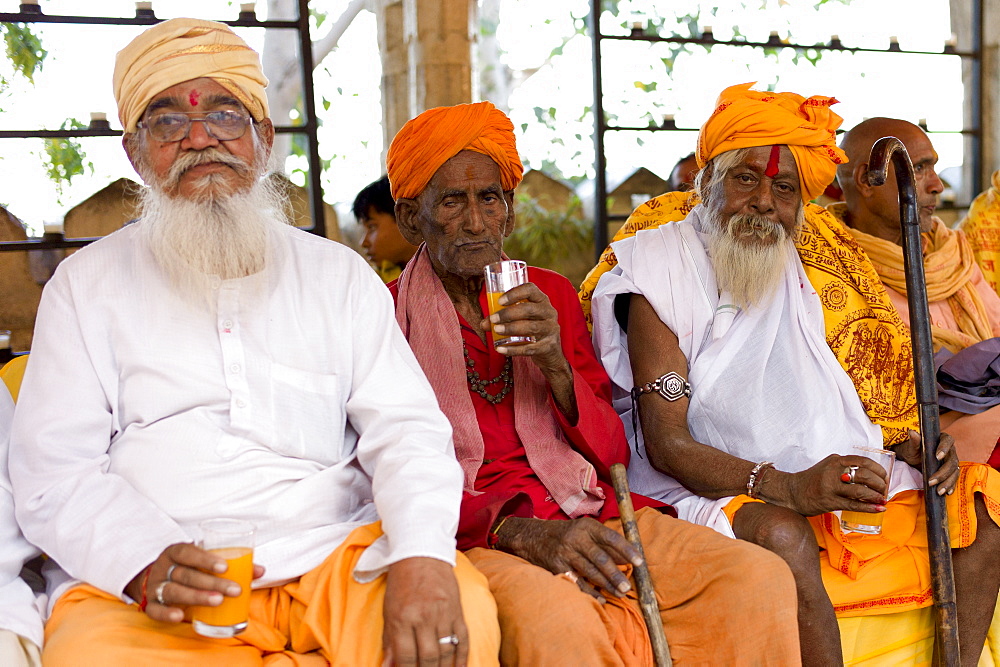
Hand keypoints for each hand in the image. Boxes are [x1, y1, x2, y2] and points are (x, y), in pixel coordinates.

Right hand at [125, 543, 264, 622]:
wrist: (155, 579)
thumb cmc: (188, 568)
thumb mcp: (204, 562)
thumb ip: (231, 565)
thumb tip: (260, 570)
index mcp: (175, 552)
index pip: (187, 552)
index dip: (205, 558)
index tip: (226, 567)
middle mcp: (163, 568)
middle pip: (186, 575)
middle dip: (211, 583)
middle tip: (235, 590)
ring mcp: (155, 586)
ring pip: (173, 591)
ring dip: (197, 597)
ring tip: (218, 601)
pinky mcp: (150, 604)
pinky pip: (155, 610)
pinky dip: (167, 613)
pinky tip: (181, 616)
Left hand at [382, 557, 466, 666]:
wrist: (422, 553)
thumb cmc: (401, 583)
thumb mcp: (389, 611)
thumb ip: (389, 641)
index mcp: (402, 618)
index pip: (405, 657)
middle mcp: (424, 617)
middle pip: (428, 658)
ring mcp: (443, 614)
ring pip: (446, 652)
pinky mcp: (457, 610)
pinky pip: (463, 639)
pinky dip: (462, 658)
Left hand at [482, 282, 568, 379]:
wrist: (550, 351)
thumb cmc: (533, 328)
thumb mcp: (521, 319)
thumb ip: (502, 319)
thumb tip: (484, 323)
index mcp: (541, 300)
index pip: (530, 289)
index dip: (515, 293)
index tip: (500, 301)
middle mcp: (549, 312)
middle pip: (529, 309)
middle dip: (509, 314)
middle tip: (493, 319)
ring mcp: (550, 329)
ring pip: (531, 327)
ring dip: (511, 328)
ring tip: (496, 330)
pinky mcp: (548, 346)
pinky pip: (529, 348)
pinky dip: (513, 349)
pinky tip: (500, 349)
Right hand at [497, 517, 641, 600]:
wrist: (532, 536)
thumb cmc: (566, 535)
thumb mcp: (585, 532)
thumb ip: (606, 543)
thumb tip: (629, 560)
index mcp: (587, 526)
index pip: (611, 537)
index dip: (626, 550)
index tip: (639, 562)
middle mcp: (576, 538)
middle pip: (600, 558)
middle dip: (615, 574)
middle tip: (627, 588)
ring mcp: (565, 552)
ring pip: (590, 572)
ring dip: (606, 585)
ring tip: (619, 594)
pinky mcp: (557, 566)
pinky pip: (577, 582)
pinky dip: (590, 591)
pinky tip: (601, 598)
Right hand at [782, 454, 889, 516]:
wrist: (792, 491)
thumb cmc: (813, 480)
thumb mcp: (828, 467)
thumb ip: (845, 467)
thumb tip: (870, 476)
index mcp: (835, 460)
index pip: (863, 461)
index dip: (878, 470)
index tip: (884, 477)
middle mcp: (833, 471)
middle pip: (864, 475)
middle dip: (879, 484)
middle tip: (884, 490)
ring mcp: (830, 486)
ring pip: (860, 490)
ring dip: (875, 496)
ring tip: (882, 499)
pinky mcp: (829, 501)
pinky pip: (853, 504)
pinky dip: (868, 507)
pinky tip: (878, 508)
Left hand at [891, 429, 958, 495]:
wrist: (912, 457)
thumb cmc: (913, 449)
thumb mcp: (912, 445)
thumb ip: (914, 440)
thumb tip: (911, 432)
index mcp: (942, 439)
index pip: (948, 441)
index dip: (944, 448)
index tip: (937, 456)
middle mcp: (950, 451)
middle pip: (952, 461)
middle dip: (943, 473)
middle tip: (931, 481)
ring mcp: (951, 462)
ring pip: (954, 472)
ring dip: (947, 483)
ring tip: (939, 491)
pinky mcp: (950, 472)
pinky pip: (953, 479)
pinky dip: (950, 486)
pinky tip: (946, 492)